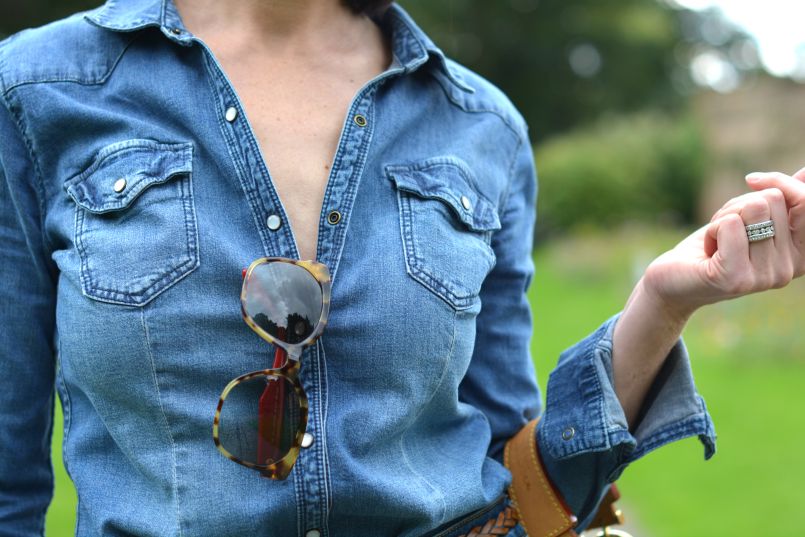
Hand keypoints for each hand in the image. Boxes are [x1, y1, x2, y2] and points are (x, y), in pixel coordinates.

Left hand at [637, 171, 803, 319]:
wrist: (673, 282)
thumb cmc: (713, 247)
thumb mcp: (750, 220)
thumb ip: (783, 200)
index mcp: (801, 255)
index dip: (778, 181)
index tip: (751, 180)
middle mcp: (789, 270)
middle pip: (773, 198)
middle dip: (739, 205)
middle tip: (725, 232)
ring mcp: (765, 277)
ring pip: (753, 207)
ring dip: (724, 217)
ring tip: (717, 242)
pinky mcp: (736, 278)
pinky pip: (731, 223)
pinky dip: (713, 228)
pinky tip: (709, 251)